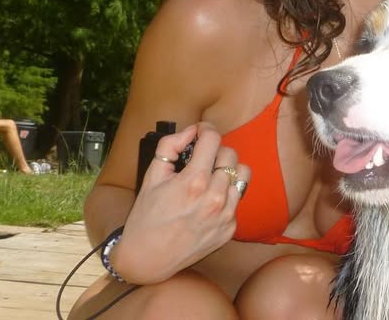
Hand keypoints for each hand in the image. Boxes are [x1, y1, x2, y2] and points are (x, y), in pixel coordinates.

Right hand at [111, 122, 251, 283]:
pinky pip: (237, 200)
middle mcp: (214, 198)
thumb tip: (191, 132)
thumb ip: (170, 146)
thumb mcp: (151, 176)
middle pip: (230, 155)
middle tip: (201, 159)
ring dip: (226, 171)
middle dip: (215, 151)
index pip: (213, 140)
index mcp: (194, 182)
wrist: (147, 258)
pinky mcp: (230, 229)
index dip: (205, 130)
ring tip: (210, 177)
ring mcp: (225, 215)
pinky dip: (226, 195)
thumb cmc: (147, 216)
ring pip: (242, 175)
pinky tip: (207, 202)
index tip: (200, 132)